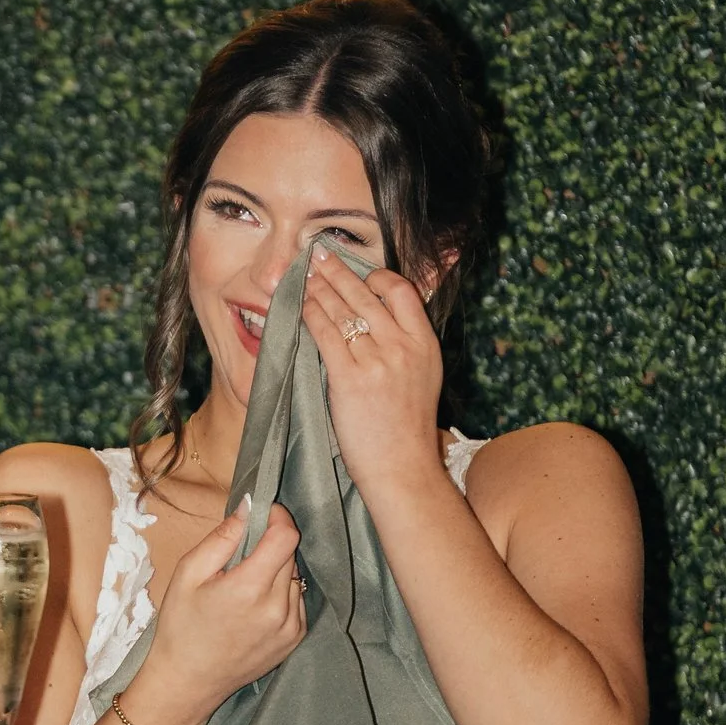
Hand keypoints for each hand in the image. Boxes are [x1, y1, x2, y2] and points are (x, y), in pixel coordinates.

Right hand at [129, 499, 307, 724]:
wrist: (188, 682)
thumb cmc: (181, 628)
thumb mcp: (188, 574)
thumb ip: (222, 538)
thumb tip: (248, 506)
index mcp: (249, 589)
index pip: (286, 536)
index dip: (276, 517)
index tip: (262, 514)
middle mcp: (278, 608)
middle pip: (290, 554)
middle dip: (269, 544)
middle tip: (240, 556)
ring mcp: (290, 626)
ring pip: (295, 577)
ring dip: (276, 571)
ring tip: (245, 586)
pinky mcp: (295, 639)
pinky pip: (297, 600)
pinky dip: (281, 594)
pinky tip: (254, 607)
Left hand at [301, 249, 448, 499]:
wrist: (402, 468)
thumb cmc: (406, 428)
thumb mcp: (422, 377)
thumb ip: (406, 345)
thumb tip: (378, 320)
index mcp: (425, 344)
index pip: (402, 291)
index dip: (377, 276)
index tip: (359, 270)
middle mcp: (403, 347)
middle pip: (365, 295)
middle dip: (337, 271)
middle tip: (317, 256)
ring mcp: (378, 361)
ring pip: (342, 310)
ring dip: (318, 288)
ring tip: (303, 276)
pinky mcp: (351, 378)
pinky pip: (325, 334)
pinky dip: (310, 315)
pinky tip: (300, 306)